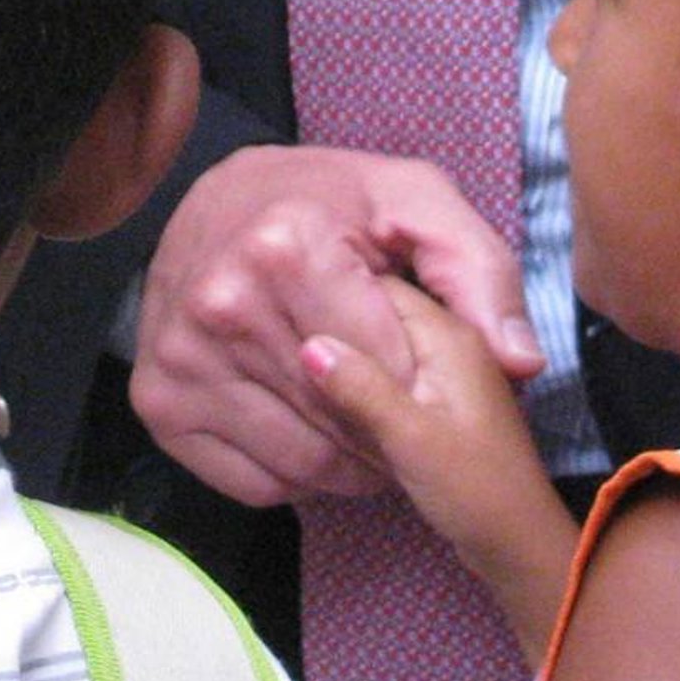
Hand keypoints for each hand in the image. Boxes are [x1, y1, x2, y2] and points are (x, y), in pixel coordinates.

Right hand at [132, 145, 540, 504]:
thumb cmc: (334, 202)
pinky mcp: (159, 400)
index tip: (426, 369)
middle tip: (402, 401)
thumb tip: (519, 360)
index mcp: (286, 247)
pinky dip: (294, 474)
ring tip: (364, 418)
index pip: (386, 370)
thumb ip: (481, 272)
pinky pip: (250, 482)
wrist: (227, 198)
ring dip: (348, 460)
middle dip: (388, 427)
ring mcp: (180, 357)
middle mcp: (221, 303)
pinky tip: (310, 426)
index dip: (423, 383)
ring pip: (301, 463)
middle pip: (342, 423)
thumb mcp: (418, 203)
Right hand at [301, 277, 576, 665]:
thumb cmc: (476, 491)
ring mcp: (430, 372)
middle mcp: (438, 340)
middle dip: (329, 344)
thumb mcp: (415, 439)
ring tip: (309, 407)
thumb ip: (363, 388)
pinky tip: (319, 427)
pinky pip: (369, 383)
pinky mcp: (419, 404)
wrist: (518, 548)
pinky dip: (343, 400)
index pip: (374, 284)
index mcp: (443, 332)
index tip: (289, 328)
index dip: (328, 299)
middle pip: (366, 315)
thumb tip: (309, 348)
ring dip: (334, 379)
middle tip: (296, 377)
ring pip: (364, 351)